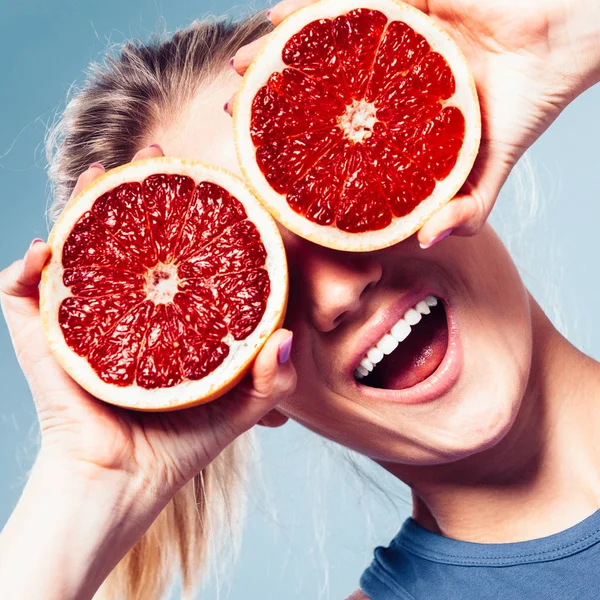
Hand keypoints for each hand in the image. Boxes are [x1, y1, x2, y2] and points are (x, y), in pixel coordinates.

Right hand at [0, 144, 296, 500]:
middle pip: (127, 236)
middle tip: (157, 154)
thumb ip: (271, 378)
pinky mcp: (45, 341)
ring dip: (82, 208)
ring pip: (77, 251)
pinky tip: (45, 250)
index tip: (208, 180)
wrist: (126, 485)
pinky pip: (21, 298)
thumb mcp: (240, 407)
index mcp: (166, 317)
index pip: (176, 252)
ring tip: (100, 174)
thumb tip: (288, 337)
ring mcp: (81, 321)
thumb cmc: (181, 446)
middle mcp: (125, 309)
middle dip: (138, 190)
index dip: (189, 213)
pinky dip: (24, 271)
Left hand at [230, 0, 599, 246]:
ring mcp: (391, 34)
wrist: (564, 41)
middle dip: (273, 99)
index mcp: (394, 112)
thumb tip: (429, 242)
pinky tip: (279, 17)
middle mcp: (385, 74)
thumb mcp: (486, 170)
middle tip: (237, 113)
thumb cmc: (526, 102)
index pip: (333, 128)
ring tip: (243, 68)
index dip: (295, 144)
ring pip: (322, 41)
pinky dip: (315, 6)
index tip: (262, 158)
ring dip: (278, 53)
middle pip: (317, 85)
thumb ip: (465, 209)